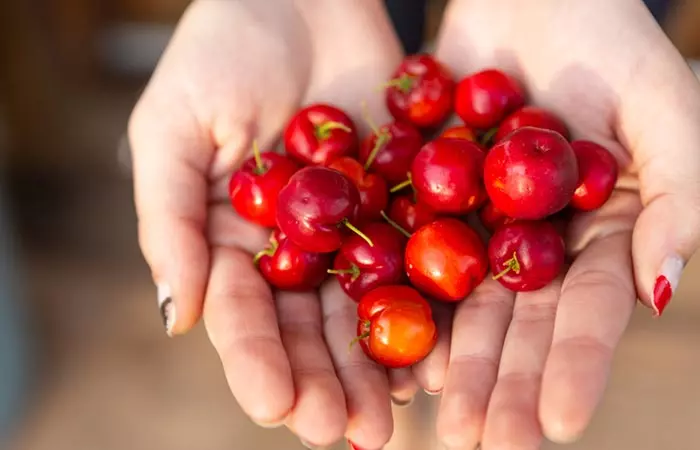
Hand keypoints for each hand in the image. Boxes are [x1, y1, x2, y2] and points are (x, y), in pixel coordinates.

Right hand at [127, 1, 433, 447]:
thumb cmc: (219, 51)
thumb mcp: (172, 129)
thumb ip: (169, 220)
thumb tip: (178, 316)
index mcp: (236, 242)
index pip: (246, 316)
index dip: (260, 363)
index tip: (279, 407)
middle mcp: (297, 249)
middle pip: (311, 328)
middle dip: (327, 382)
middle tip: (350, 434)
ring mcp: (353, 229)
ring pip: (367, 309)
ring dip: (380, 365)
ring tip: (394, 418)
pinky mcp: (405, 200)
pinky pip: (419, 258)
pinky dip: (429, 304)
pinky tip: (441, 349)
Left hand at [434, 0, 699, 447]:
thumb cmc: (613, 42)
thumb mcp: (666, 113)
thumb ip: (677, 200)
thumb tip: (663, 293)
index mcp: (593, 237)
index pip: (586, 315)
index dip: (575, 370)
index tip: (559, 428)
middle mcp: (530, 244)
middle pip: (516, 324)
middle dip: (502, 385)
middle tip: (480, 444)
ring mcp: (472, 224)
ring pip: (457, 303)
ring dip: (446, 360)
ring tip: (433, 417)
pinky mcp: (421, 194)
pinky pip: (405, 249)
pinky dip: (395, 295)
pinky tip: (383, 343)